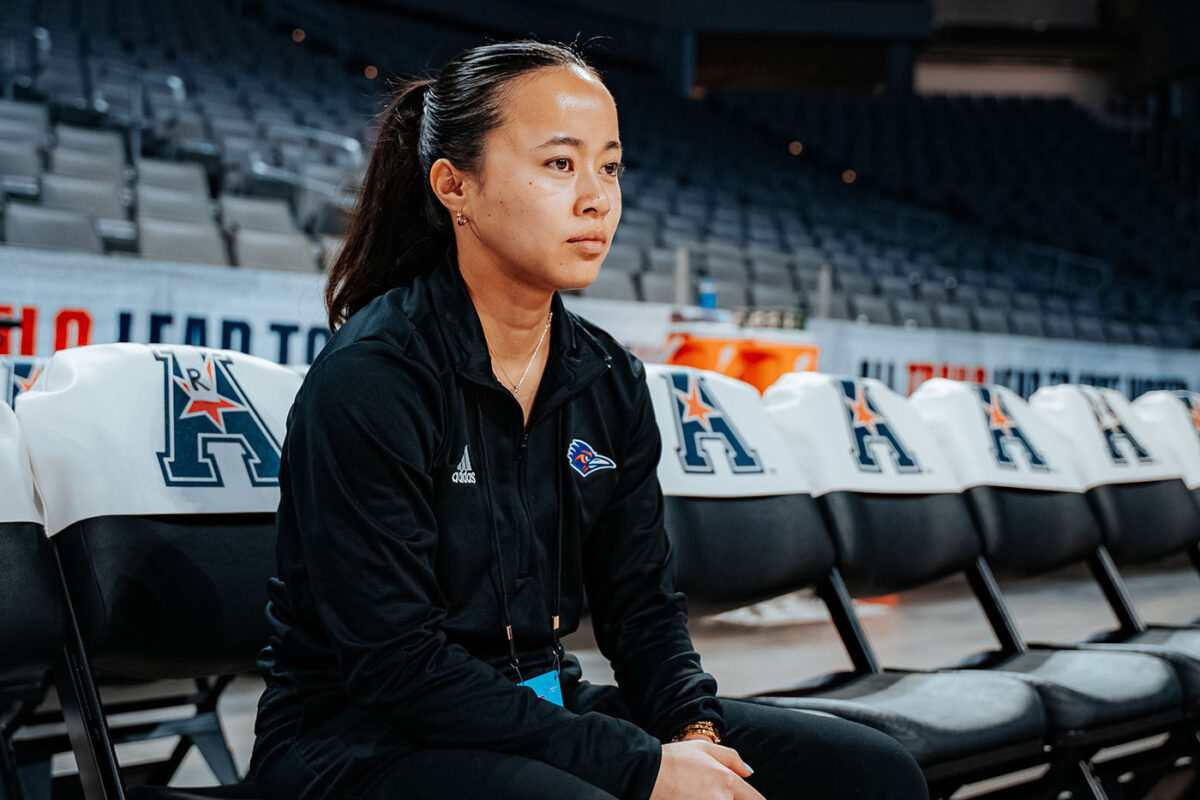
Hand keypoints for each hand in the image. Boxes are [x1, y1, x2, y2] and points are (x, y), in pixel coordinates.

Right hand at [649, 740, 764, 799]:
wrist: (647, 773)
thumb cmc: (673, 758)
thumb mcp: (704, 748)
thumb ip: (731, 759)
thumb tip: (748, 772)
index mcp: (727, 781)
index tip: (749, 798)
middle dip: (732, 798)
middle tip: (713, 789)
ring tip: (699, 792)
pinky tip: (692, 796)